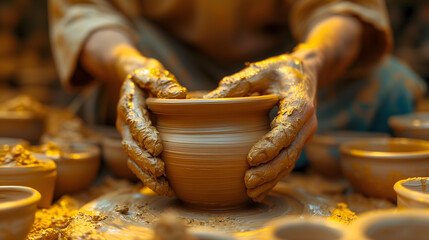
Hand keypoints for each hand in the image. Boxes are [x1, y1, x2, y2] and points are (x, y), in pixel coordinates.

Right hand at [116, 55, 186, 195]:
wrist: (134, 79)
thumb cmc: (148, 76)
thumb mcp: (153, 72)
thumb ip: (162, 83)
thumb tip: (178, 96)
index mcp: (129, 105)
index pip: (134, 122)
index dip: (144, 135)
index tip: (157, 147)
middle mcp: (125, 123)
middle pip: (130, 146)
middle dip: (144, 160)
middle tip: (160, 170)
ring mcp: (128, 136)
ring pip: (133, 159)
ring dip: (146, 174)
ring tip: (163, 186)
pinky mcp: (136, 144)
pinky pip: (138, 164)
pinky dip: (149, 178)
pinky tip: (165, 189)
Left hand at [205, 54, 317, 201]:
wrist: (304, 72)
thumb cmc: (278, 71)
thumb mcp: (259, 71)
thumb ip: (236, 85)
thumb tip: (206, 102)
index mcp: (299, 104)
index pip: (286, 129)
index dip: (270, 146)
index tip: (251, 158)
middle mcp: (306, 124)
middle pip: (290, 153)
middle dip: (269, 170)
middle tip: (246, 182)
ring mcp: (304, 136)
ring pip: (289, 163)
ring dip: (272, 179)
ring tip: (250, 192)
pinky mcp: (297, 142)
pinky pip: (287, 163)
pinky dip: (274, 178)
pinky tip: (259, 191)